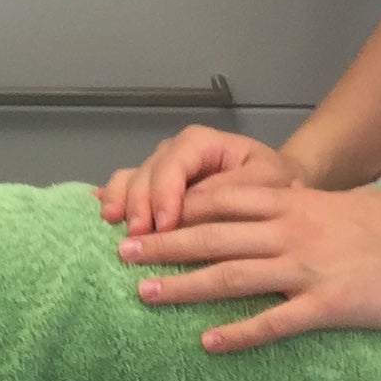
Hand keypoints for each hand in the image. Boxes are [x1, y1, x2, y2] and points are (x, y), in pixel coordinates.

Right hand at [98, 124, 299, 237]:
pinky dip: (112, 199)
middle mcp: (174, 151)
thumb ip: (232, 190)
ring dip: (121, 203)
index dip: (165, 193)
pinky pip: (123, 186)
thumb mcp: (268, 182)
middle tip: (138, 237)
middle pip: (147, 173)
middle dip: (140, 204)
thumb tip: (192, 207)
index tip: (165, 226)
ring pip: (130, 179)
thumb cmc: (276, 183)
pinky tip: (102, 214)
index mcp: (201, 143)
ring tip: (114, 226)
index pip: (174, 163)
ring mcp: (160, 169)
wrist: (278, 187)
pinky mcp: (152, 187)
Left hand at [119, 179, 380, 352]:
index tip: (144, 215)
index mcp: (298, 202)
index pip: (222, 198)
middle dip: (163, 243)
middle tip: (121, 252)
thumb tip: (276, 207)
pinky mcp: (331, 304)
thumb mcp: (345, 205)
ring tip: (143, 293)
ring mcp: (311, 267)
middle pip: (213, 234)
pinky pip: (276, 321)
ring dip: (184, 285)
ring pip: (232, 275)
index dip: (178, 206)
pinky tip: (208, 344)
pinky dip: (239, 333)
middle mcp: (295, 229)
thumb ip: (304, 207)